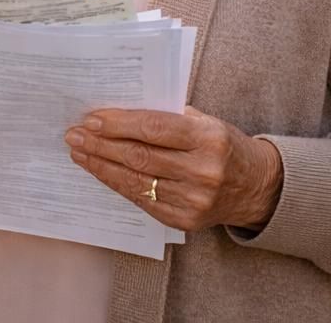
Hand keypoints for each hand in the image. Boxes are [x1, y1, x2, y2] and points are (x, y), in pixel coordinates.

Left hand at [64, 106, 282, 231]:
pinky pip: (141, 200)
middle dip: (101, 144)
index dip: (118, 123)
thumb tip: (118, 111)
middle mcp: (202, 171)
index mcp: (208, 138)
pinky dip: (117, 183)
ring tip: (79, 152)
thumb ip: (168, 116)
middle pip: (140, 156)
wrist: (255, 187)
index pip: (154, 128)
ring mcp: (193, 199)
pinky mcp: (183, 219)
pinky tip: (100, 171)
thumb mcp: (205, 121)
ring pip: (136, 181)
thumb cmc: (222, 145)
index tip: (91, 118)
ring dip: (101, 165)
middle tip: (75, 134)